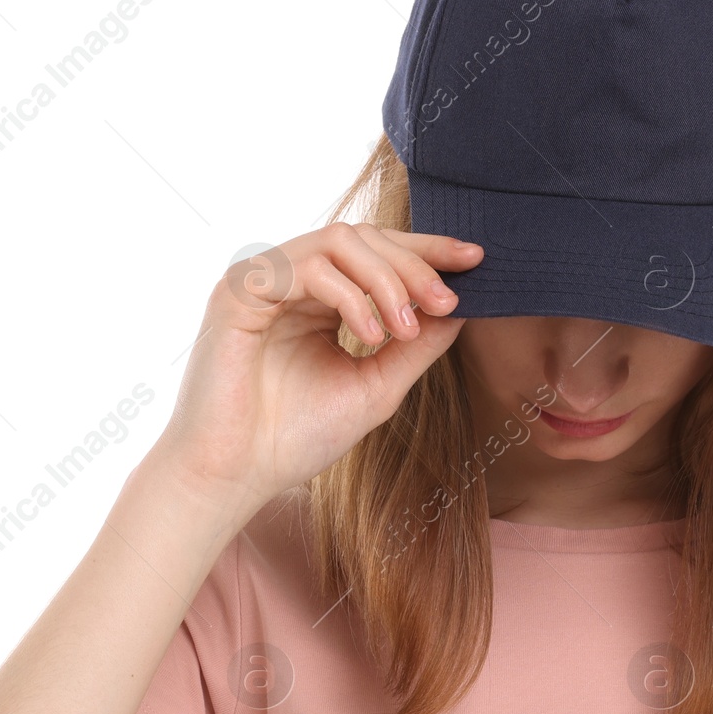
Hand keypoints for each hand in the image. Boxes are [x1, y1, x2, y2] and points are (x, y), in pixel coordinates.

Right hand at [149, 221, 483, 518]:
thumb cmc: (295, 438)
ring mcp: (262, 280)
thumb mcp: (377, 386)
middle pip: (363, 237)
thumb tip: (464, 307)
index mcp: (317, 298)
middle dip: (415, 264)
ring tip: (406, 329)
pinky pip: (308, 268)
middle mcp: (289, 280)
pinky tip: (371, 335)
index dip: (427, 251)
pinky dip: (351, 296)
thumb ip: (417, 346)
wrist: (236, 476)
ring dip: (387, 279)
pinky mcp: (240, 291)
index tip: (475, 261)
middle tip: (447, 300)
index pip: (376, 253)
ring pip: (339, 241)